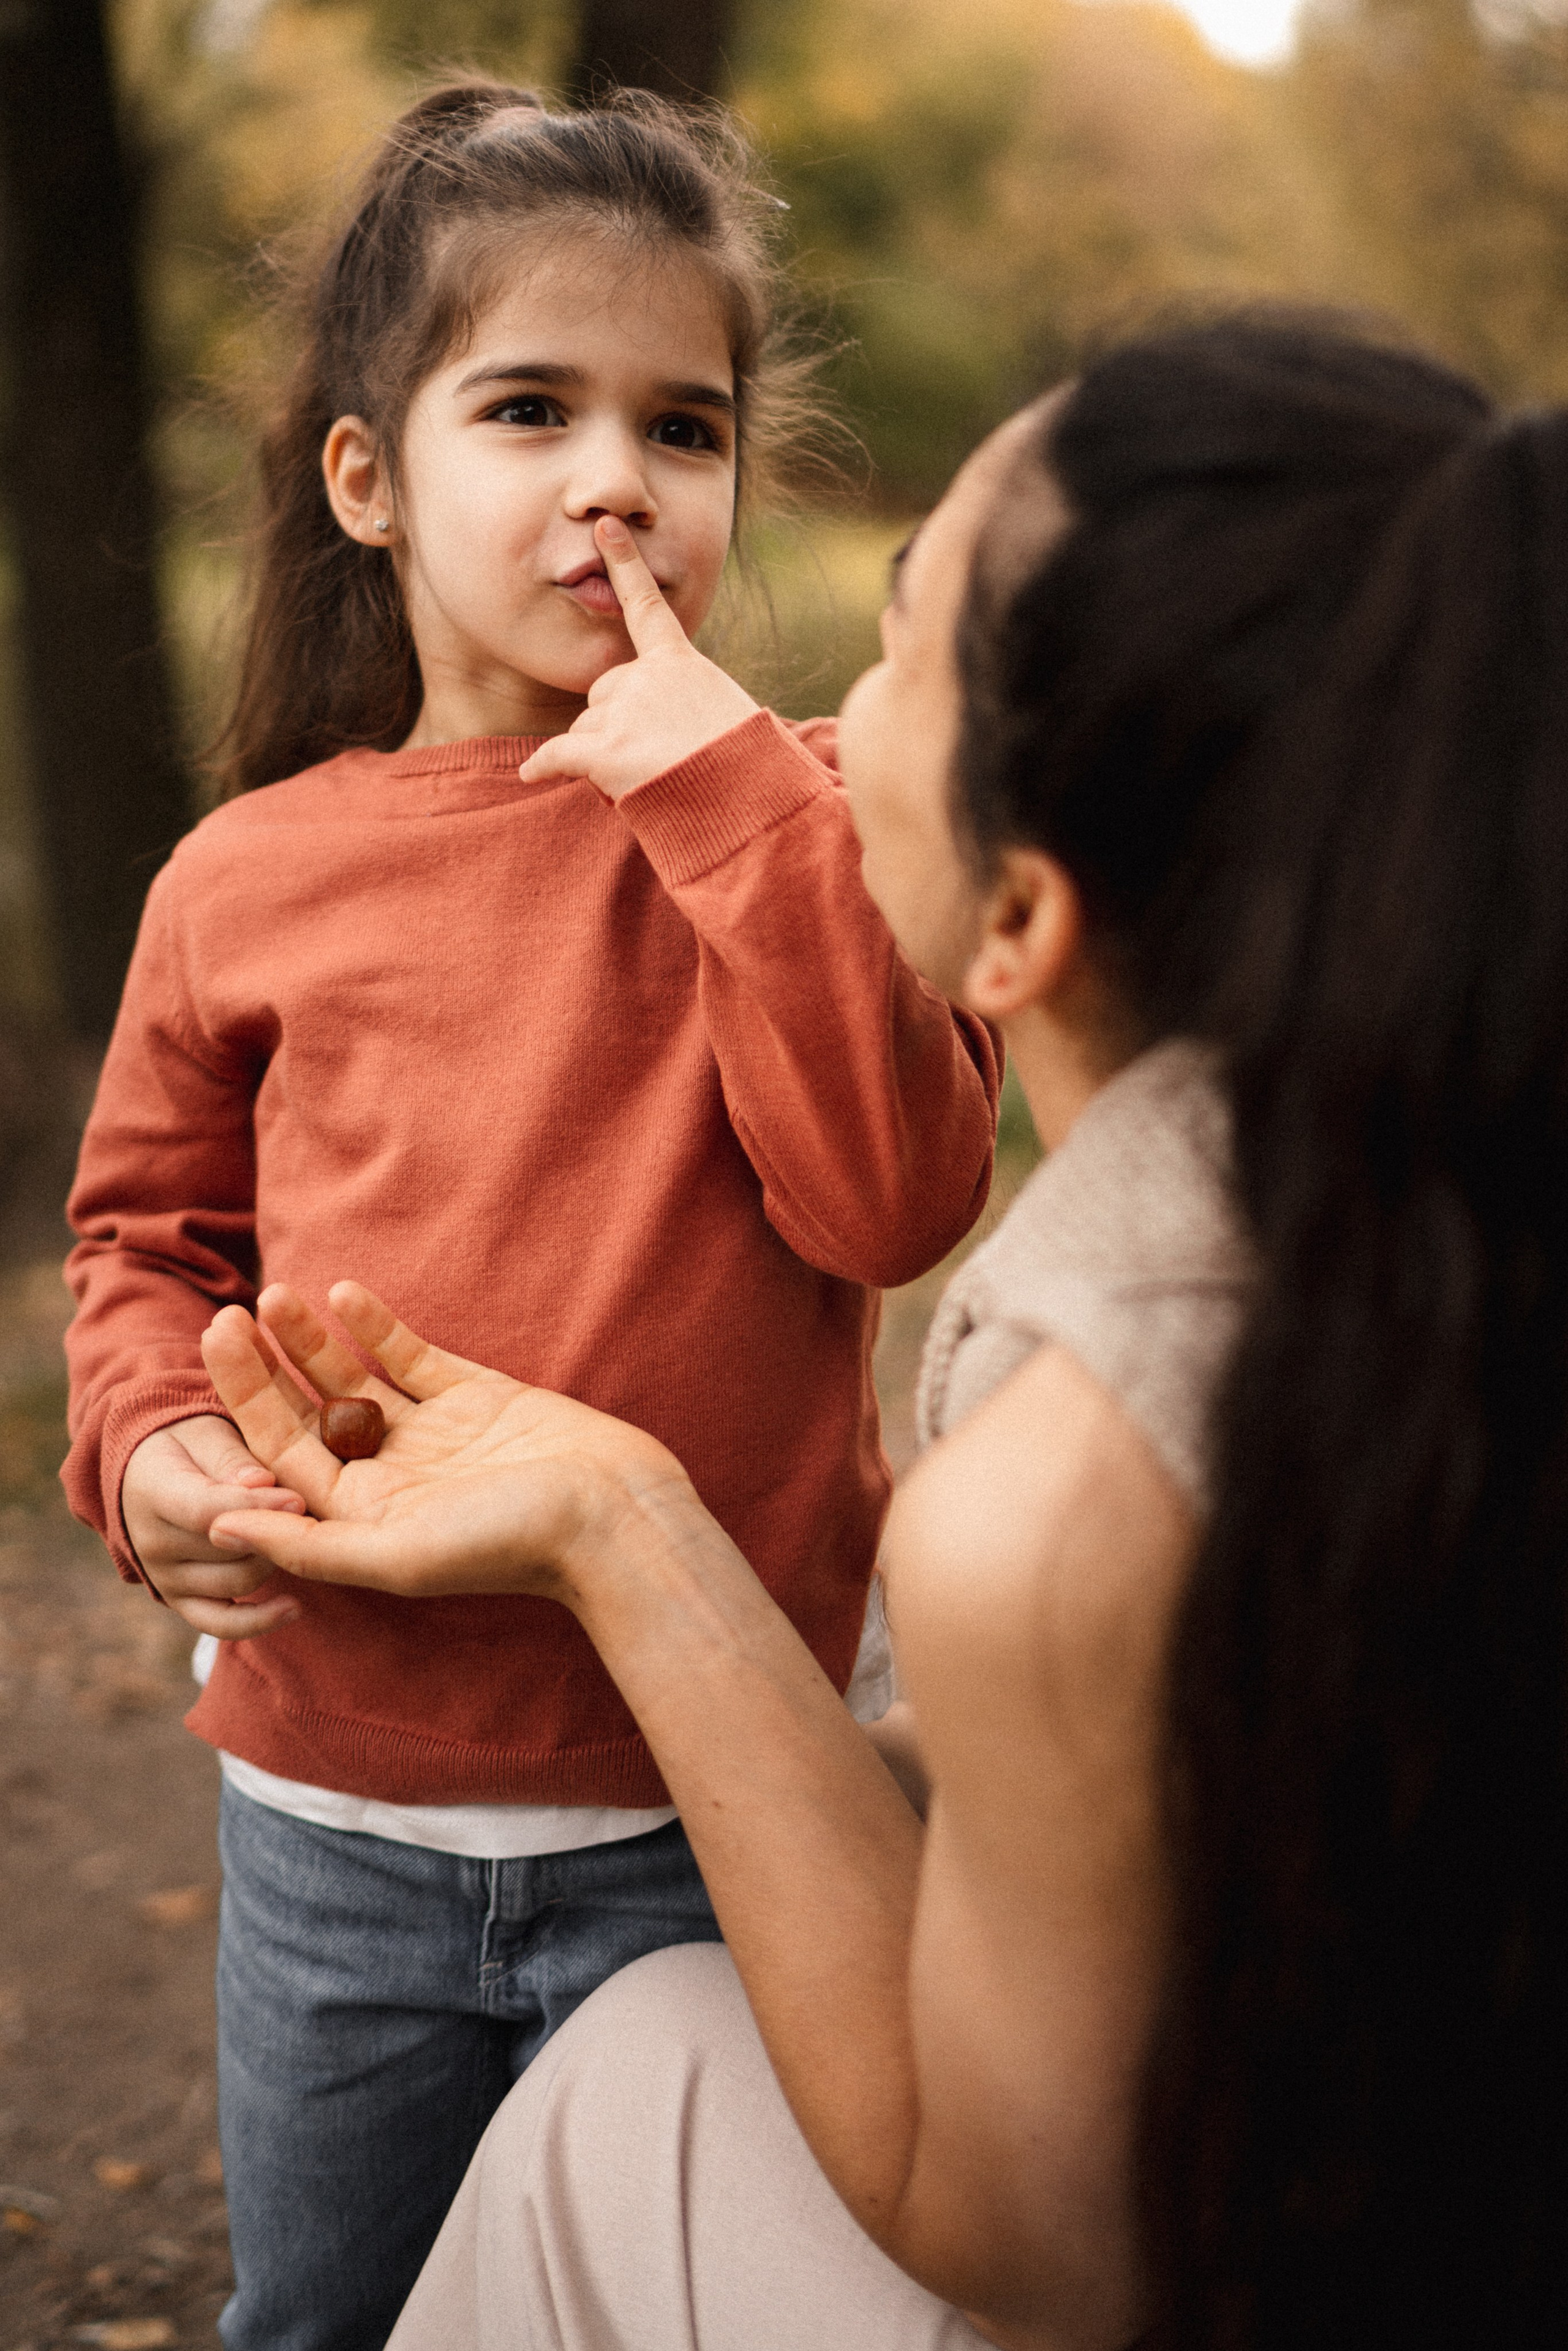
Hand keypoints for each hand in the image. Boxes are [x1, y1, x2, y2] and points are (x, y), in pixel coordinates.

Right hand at [121, 1415, 307, 1637]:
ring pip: (238, 1581)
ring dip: (275, 1559)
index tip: (298, 1500)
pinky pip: (220, 1623)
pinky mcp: (181, 1601)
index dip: (256, 1507)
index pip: (206, 1510)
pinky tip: (294, 1608)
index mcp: (152, 1492)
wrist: (154, 1474)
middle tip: (311, 1512)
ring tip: (297, 1531)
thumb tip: (262, 1482)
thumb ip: (232, 1457)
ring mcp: (164, 1577)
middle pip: (228, 1549)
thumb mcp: (208, 1432)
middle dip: (275, 1530)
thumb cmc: (192, 1445)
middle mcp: (152, 1542)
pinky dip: (258, 1621)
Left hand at [200, 1280, 693, 1600]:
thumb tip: (216, 1523)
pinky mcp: (474, 1396)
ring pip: (353, 1378)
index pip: (281, 1452)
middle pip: (308, 1411)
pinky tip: (341, 1293)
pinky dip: (376, 1325)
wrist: (612, 1513)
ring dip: (311, 1339)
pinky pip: (410, 1356)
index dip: (244, 1397)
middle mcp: (389, 1474)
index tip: (216, 1343)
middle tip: (226, 1313)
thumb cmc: (507, 1545)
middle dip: (265, 1364)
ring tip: (274, 1293)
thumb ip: (306, 1543)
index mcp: (363, 1517)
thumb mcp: (395, 1555)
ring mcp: (431, 1432)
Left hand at [518, 515, 759, 801]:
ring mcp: (623, 711)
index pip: (646, 606)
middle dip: (614, 722)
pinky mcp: (605, 750)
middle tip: (657, 755)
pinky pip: (558, 754)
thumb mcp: (729, 712)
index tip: (605, 529)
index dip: (625, 564)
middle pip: (603, 693)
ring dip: (602, 755)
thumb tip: (668, 728)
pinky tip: (529, 775)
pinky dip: (544, 766)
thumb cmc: (749, 765)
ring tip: (651, 778)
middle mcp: (646, 677)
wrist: (751, 794)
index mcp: (680, 662)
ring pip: (586, 729)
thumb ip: (691, 701)